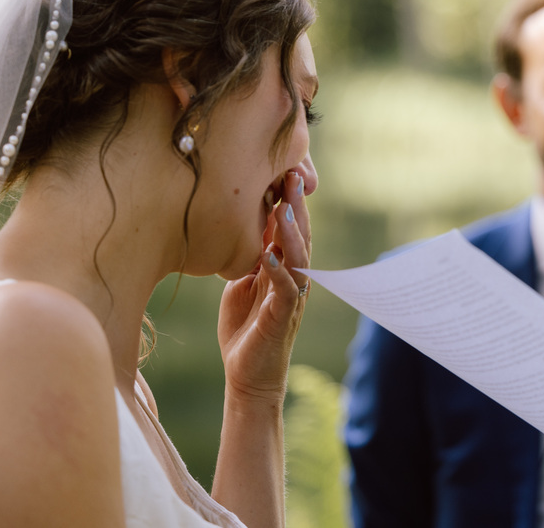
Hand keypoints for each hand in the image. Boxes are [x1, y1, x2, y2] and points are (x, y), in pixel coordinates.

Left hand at [217, 167, 312, 404]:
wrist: (247, 375)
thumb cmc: (245, 328)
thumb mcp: (243, 283)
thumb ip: (250, 256)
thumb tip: (243, 226)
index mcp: (284, 266)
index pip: (291, 226)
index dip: (288, 198)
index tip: (282, 168)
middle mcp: (294, 277)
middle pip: (301, 233)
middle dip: (296, 203)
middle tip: (292, 173)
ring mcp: (292, 297)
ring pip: (299, 257)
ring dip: (292, 232)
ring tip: (284, 206)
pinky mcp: (283, 317)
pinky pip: (286, 290)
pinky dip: (278, 271)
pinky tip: (269, 254)